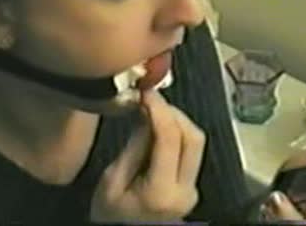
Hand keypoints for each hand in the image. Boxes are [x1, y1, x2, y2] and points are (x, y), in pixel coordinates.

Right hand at [90, 91, 205, 221]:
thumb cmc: (109, 217)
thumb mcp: (111, 182)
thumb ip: (134, 147)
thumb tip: (147, 113)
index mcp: (161, 192)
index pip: (171, 138)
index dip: (160, 109)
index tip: (146, 91)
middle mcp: (185, 190)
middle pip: (193, 137)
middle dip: (174, 112)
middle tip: (152, 100)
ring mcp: (192, 190)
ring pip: (196, 141)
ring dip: (177, 121)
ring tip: (153, 111)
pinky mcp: (191, 186)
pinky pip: (190, 151)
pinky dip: (177, 134)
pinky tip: (159, 128)